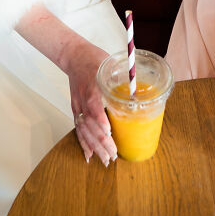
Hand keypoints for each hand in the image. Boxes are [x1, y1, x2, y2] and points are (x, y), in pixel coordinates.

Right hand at [62, 41, 116, 164]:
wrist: (74, 56)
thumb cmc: (93, 58)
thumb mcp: (110, 63)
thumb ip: (123, 76)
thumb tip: (140, 89)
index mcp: (92, 86)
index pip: (93, 105)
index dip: (100, 119)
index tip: (109, 132)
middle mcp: (83, 98)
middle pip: (89, 123)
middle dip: (101, 141)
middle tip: (113, 154)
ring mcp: (78, 105)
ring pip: (84, 129)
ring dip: (94, 146)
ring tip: (105, 160)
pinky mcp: (75, 109)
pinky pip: (78, 128)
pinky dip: (83, 143)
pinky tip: (89, 155)